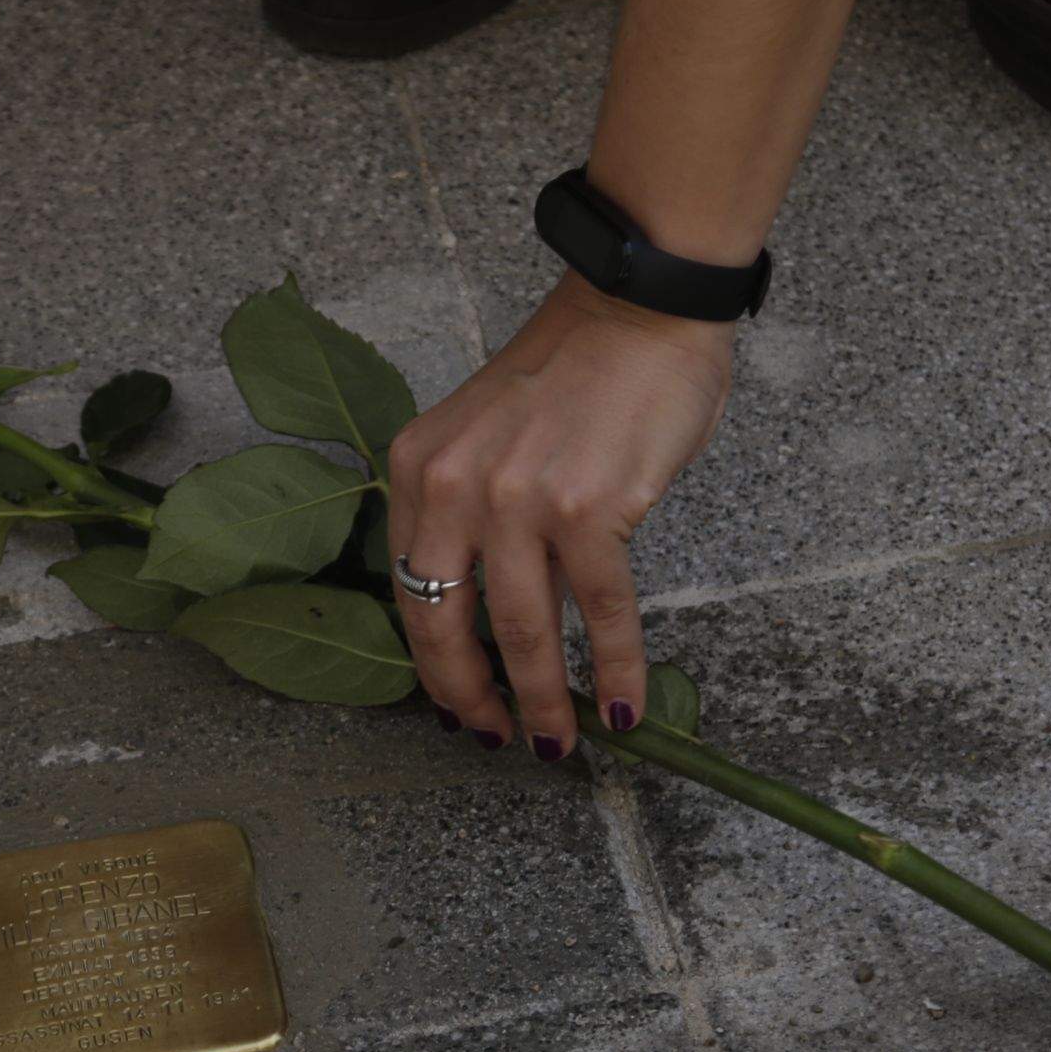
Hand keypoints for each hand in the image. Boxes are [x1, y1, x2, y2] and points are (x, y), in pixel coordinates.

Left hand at [388, 273, 732, 756]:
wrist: (641, 308)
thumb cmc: (577, 372)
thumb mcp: (487, 436)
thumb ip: (474, 511)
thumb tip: (494, 615)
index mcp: (419, 466)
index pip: (409, 588)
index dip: (431, 660)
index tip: (456, 703)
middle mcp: (454, 484)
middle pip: (445, 624)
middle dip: (470, 698)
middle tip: (495, 740)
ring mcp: (518, 498)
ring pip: (519, 631)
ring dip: (541, 702)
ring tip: (557, 743)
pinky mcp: (588, 509)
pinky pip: (600, 612)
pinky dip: (616, 669)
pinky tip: (623, 708)